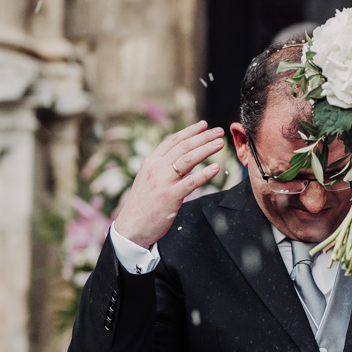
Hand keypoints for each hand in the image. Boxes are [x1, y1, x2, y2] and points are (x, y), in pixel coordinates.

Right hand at [115, 121, 224, 248]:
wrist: (131, 227)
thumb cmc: (143, 205)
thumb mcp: (148, 180)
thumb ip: (162, 168)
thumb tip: (181, 158)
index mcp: (151, 162)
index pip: (173, 141)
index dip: (190, 131)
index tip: (204, 125)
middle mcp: (156, 168)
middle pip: (183, 147)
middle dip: (203, 137)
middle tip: (218, 131)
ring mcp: (163, 182)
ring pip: (188, 159)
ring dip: (206, 149)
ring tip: (220, 144)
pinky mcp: (170, 197)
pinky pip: (191, 182)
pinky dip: (205, 174)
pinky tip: (216, 168)